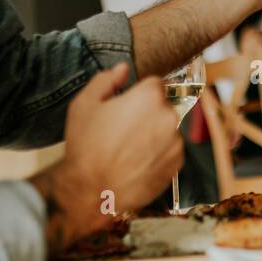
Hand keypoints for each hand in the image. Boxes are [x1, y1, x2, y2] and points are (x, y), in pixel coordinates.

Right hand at [31, 63, 182, 254]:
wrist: (90, 190)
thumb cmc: (85, 146)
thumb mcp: (84, 104)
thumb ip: (106, 80)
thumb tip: (123, 69)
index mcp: (149, 97)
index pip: (155, 83)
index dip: (139, 94)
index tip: (127, 106)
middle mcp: (169, 117)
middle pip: (162, 107)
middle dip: (146, 114)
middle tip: (123, 130)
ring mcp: (176, 142)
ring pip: (167, 130)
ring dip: (153, 135)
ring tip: (128, 150)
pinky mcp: (177, 164)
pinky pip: (169, 151)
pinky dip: (157, 154)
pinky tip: (136, 163)